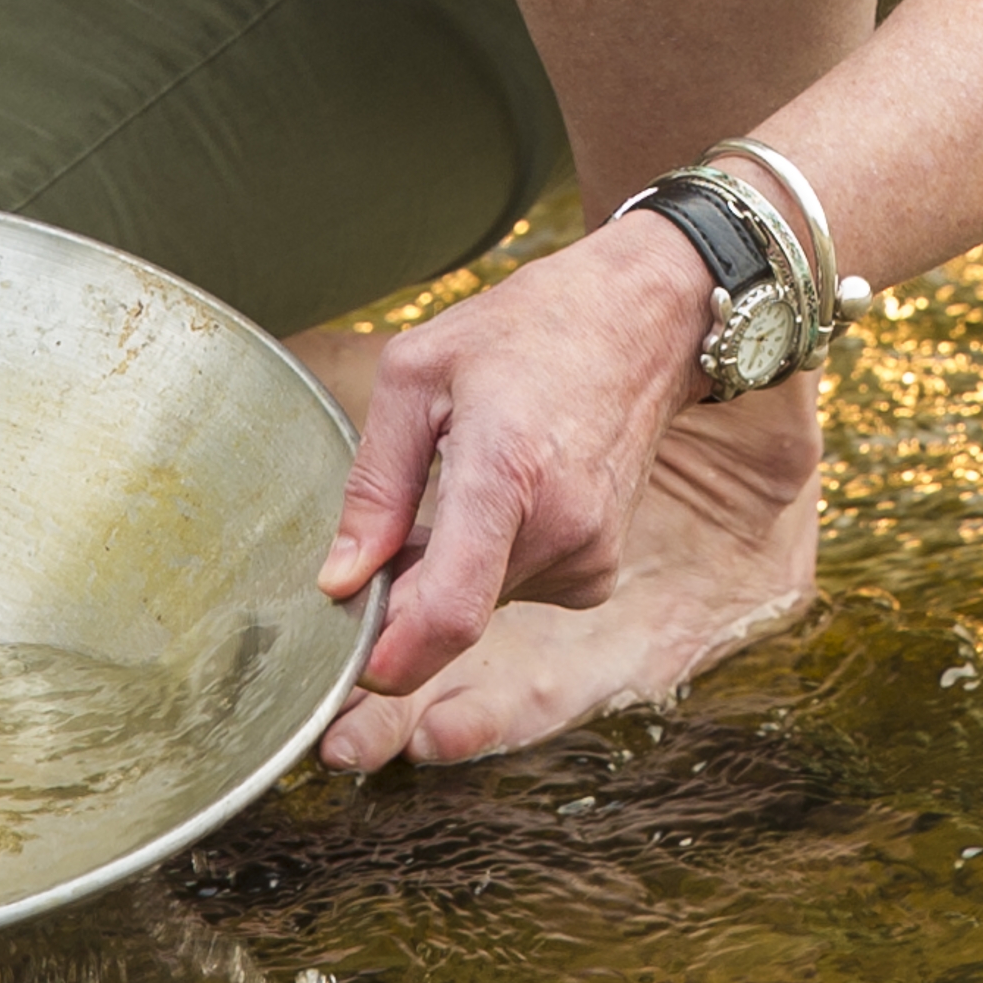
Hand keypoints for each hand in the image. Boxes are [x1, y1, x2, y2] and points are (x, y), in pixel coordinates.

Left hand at [318, 211, 717, 727]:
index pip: (449, 611)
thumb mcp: (416, 374)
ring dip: (450, 574)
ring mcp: (591, 551)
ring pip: (482, 606)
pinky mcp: (602, 568)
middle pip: (453, 615)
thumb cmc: (526, 330)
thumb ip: (373, 485)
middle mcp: (561, 525)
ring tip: (464, 487)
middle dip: (404, 595)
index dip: (390, 657)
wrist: (643, 319)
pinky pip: (519, 593)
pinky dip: (493, 566)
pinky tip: (511, 499)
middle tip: (395, 524)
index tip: (348, 663)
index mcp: (505, 470)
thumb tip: (339, 580)